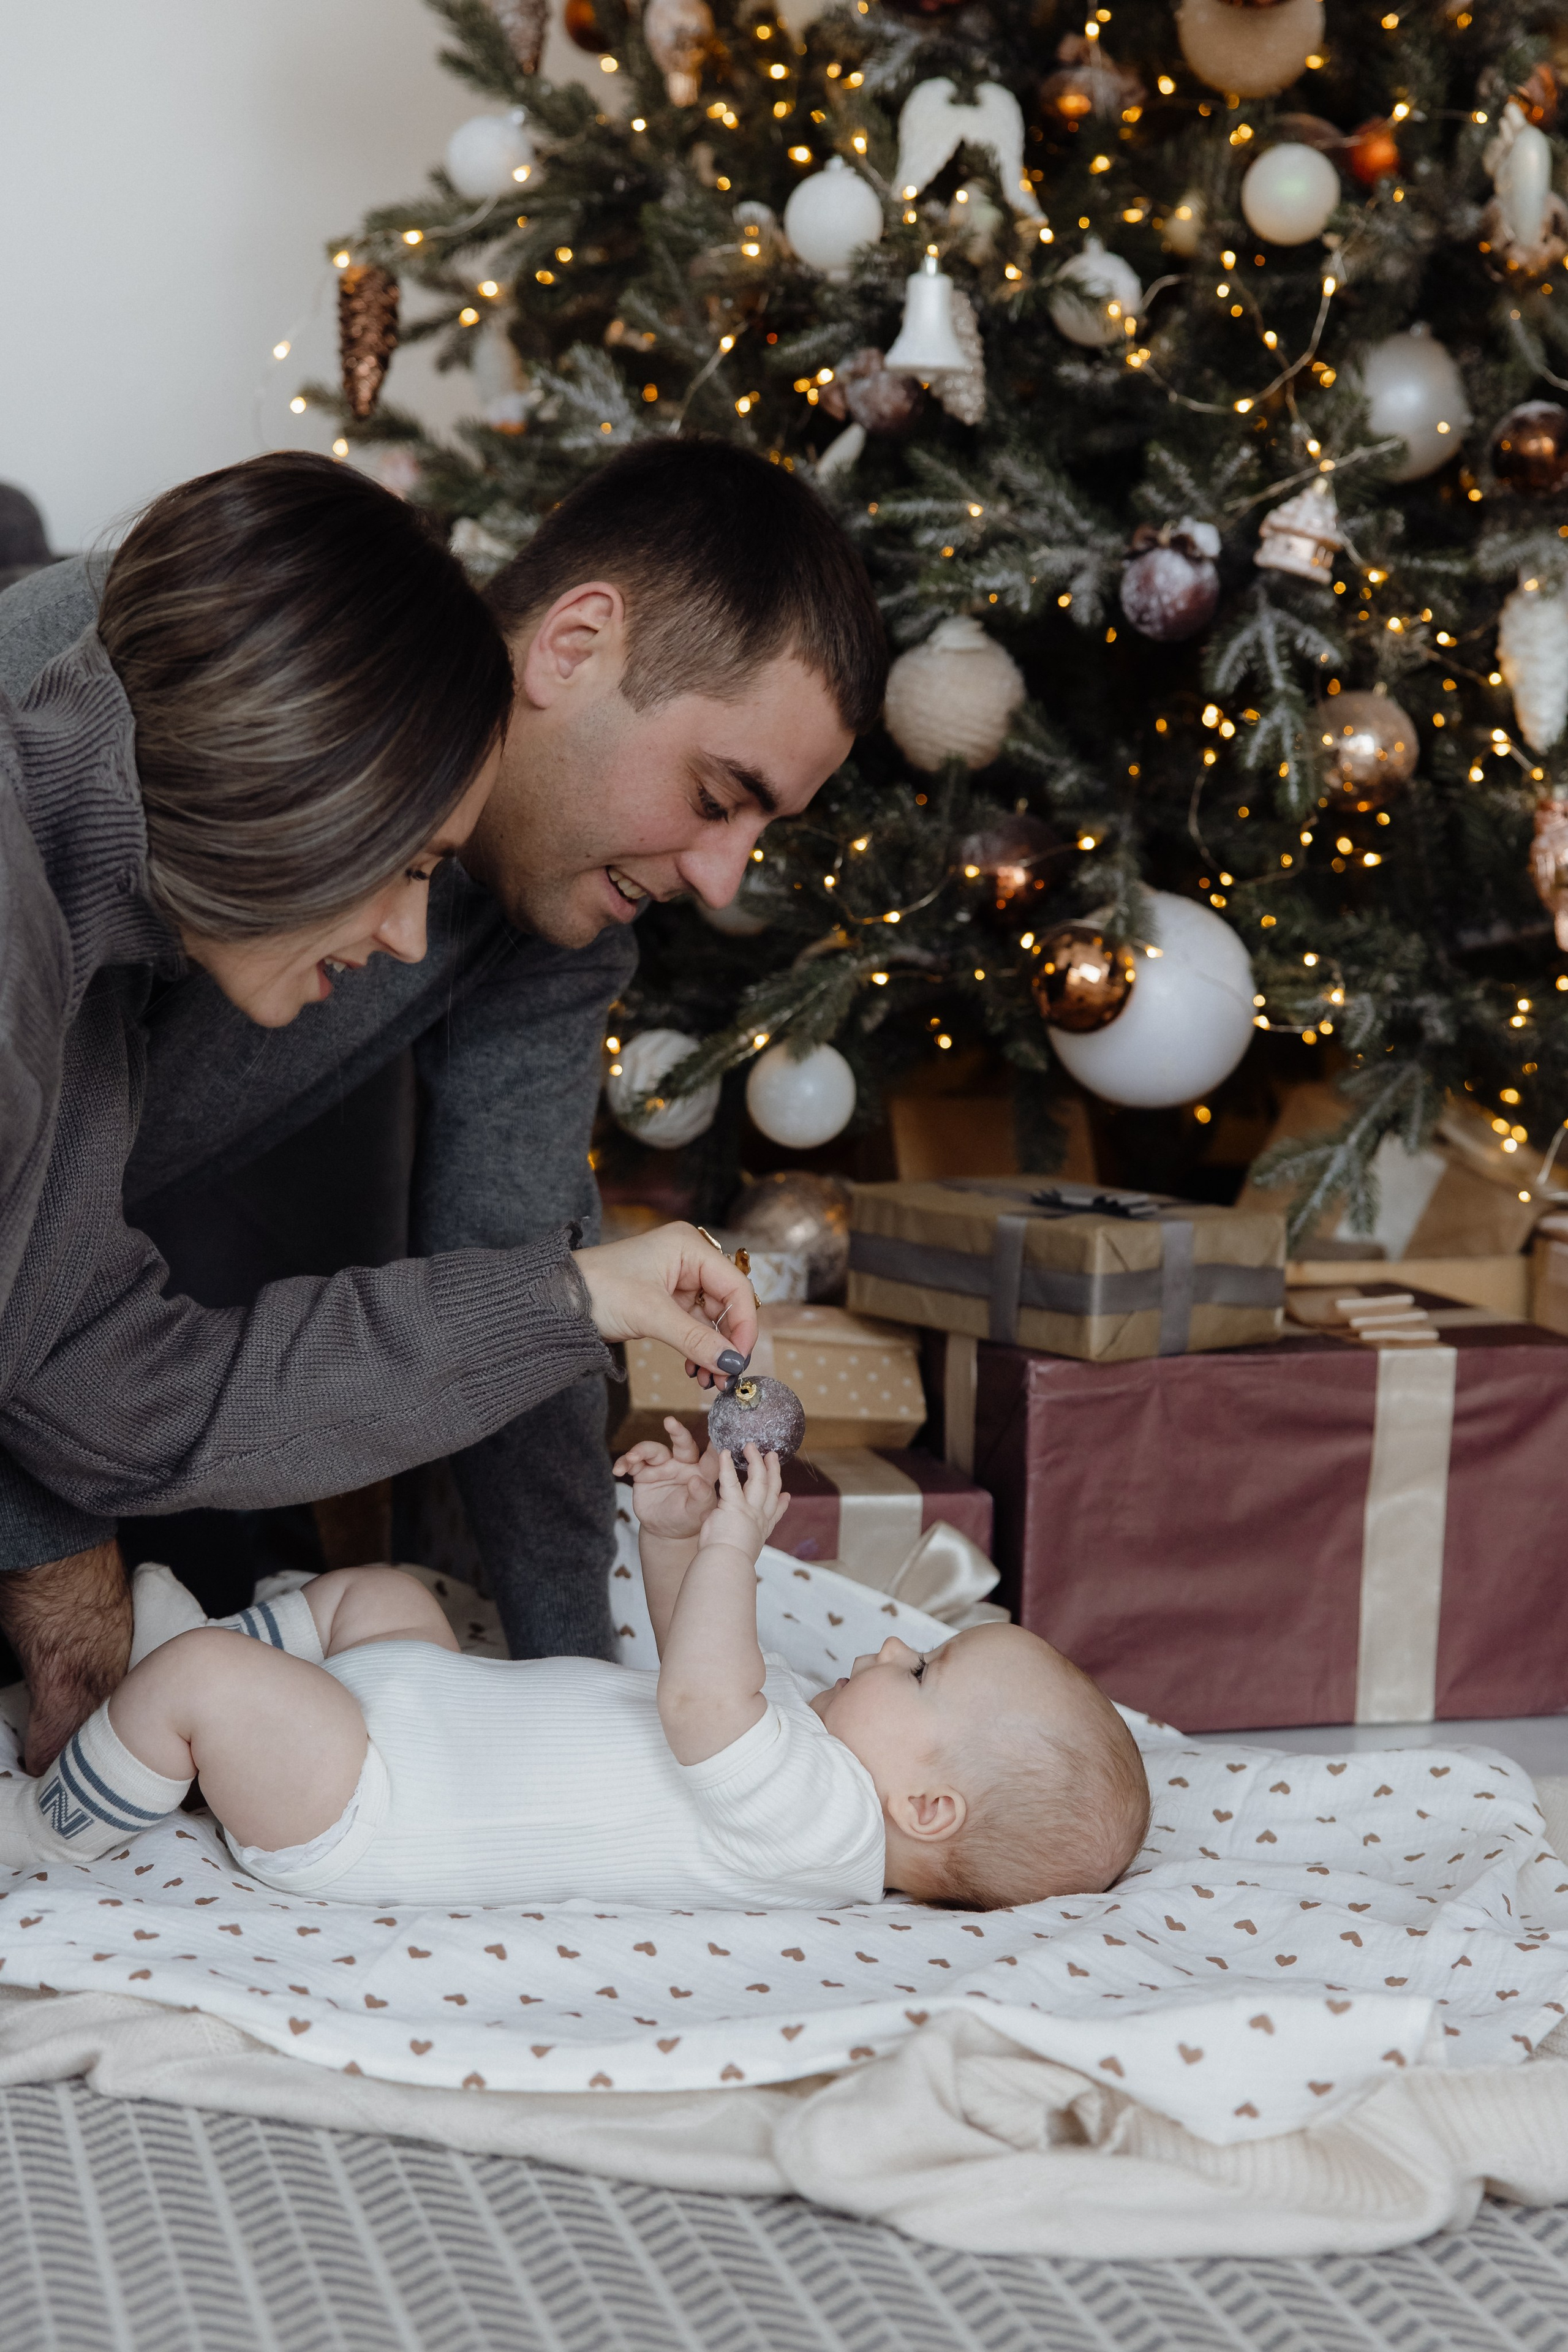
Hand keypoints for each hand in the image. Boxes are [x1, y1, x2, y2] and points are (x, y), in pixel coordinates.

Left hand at [576, 1221, 758, 1384]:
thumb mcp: (651, 1314)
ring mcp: (677, 1281)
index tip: (739, 1359)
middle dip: (727, 1342)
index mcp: (689, 1247)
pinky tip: (693, 1370)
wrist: (555, 1300)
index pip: (735, 1286)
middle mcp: (688, 1260)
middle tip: (724, 1377)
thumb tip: (731, 1363)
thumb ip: (696, 1339)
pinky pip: (693, 1328)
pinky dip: (697, 1349)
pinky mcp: (665, 1302)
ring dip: (712, 1351)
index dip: (744, 1324)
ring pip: (711, 1320)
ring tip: (707, 1380)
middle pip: (727, 1305)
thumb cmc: (597, 1289)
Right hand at [613, 1417, 720, 1540]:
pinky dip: (624, 1463)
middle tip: (670, 1421)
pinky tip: (618, 1470)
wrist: (663, 1531)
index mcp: (701, 1472)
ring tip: (631, 1457)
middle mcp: (683, 1464)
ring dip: (640, 1450)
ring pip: (653, 1450)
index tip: (714, 1435)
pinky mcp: (644, 1472)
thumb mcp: (697, 1513)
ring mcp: (662, 1466)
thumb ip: (701, 1497)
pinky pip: (633, 1463)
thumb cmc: (687, 1519)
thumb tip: (696, 1481)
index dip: (714, 1446)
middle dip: (677, 1431)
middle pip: (682, 1443)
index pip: (710, 1457)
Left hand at [698, 1446, 788, 1564]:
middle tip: (772, 1456)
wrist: (726, 1566)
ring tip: (752, 1447)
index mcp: (761, 1532)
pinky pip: (731, 1481)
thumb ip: (745, 1541)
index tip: (786, 1495)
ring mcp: (749, 1510)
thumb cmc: (728, 1564)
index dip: (781, 1504)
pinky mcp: (734, 1505)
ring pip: (758, 1480)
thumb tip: (744, 1541)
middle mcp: (759, 1519)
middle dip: (773, 1472)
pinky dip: (727, 1466)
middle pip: (771, 1490)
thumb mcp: (743, 1552)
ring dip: (756, 1462)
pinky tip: (725, 1453)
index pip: (774, 1514)